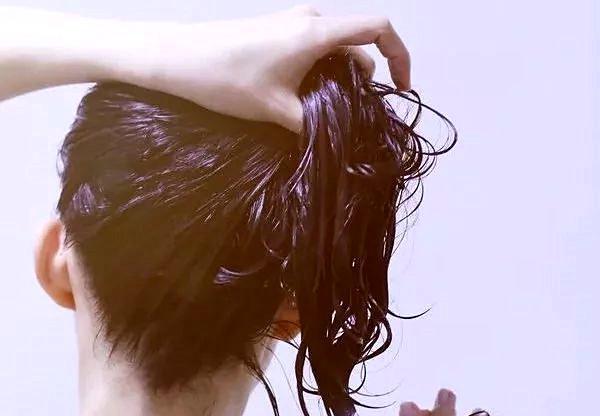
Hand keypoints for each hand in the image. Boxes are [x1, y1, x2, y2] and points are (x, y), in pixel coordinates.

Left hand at [124, 5, 410, 132]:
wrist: (176, 58)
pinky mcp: (277, 33)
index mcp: (317, 32)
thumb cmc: (226, 79)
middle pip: (358, 45)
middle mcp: (310, 21)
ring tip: (323, 115)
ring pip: (334, 50)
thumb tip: (339, 143)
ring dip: (338, 81)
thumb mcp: (276, 110)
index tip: (400, 89)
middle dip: (363, 81)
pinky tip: (302, 102)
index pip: (379, 29)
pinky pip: (313, 50)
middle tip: (351, 118)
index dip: (400, 57)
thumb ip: (314, 125)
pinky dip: (319, 74)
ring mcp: (292, 25)